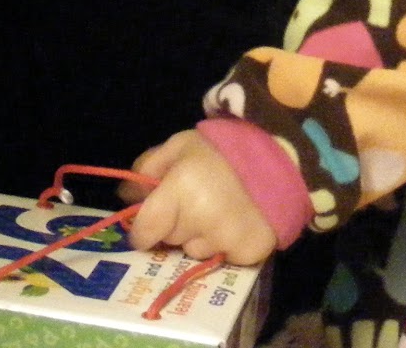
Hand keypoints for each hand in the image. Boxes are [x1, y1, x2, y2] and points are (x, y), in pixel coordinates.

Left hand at [118, 131, 275, 265]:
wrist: (280, 157)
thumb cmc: (222, 150)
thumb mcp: (180, 145)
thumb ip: (148, 168)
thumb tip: (125, 197)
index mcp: (180, 188)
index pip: (144, 232)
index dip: (144, 229)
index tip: (153, 222)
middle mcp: (201, 219)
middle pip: (170, 240)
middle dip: (176, 225)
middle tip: (196, 201)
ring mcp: (226, 239)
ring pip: (195, 251)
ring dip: (201, 236)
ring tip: (220, 209)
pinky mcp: (249, 254)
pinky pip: (222, 259)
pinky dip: (226, 246)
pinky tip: (237, 222)